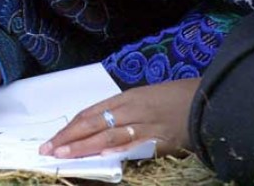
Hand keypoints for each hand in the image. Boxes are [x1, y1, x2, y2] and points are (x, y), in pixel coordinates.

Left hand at [39, 78, 199, 158]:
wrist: (205, 100)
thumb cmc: (173, 99)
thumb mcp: (142, 100)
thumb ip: (121, 114)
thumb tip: (98, 130)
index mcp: (123, 99)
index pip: (88, 114)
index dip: (68, 128)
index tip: (52, 141)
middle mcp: (129, 109)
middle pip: (92, 123)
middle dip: (68, 137)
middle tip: (48, 150)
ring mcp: (143, 123)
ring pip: (106, 134)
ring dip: (83, 146)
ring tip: (63, 154)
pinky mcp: (160, 138)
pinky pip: (134, 143)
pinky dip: (117, 149)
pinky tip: (101, 154)